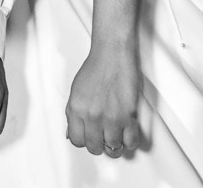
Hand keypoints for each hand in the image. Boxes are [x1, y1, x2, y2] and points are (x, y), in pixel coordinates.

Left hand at [65, 44, 141, 158]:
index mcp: (76, 110)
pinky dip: (130, 143)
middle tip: (102, 138)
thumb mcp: (75, 91)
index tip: (88, 137)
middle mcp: (93, 116)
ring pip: (113, 148)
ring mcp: (112, 117)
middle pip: (94, 147)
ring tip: (116, 137)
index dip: (83, 141)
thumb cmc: (95, 68)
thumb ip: (72, 114)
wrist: (112, 55)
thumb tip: (71, 133)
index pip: (76, 140)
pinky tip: (127, 137)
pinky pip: (131, 142)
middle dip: (98, 145)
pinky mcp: (129, 115)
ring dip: (115, 146)